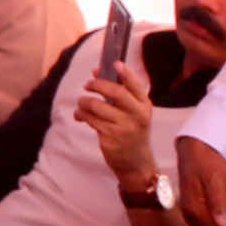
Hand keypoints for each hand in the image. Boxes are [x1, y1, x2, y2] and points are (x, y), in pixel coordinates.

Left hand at [76, 54, 157, 188]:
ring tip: (82, 105)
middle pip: (115, 92)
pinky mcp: (111, 138)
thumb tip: (96, 70)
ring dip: (83, 102)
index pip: (136, 86)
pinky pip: (89, 119)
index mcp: (144, 106)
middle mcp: (138, 116)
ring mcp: (125, 128)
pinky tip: (81, 117)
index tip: (115, 63)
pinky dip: (80, 115)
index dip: (126, 73)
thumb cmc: (131, 131)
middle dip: (96, 84)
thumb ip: (119, 92)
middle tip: (87, 85)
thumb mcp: (133, 112)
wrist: (136, 162)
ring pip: (96, 105)